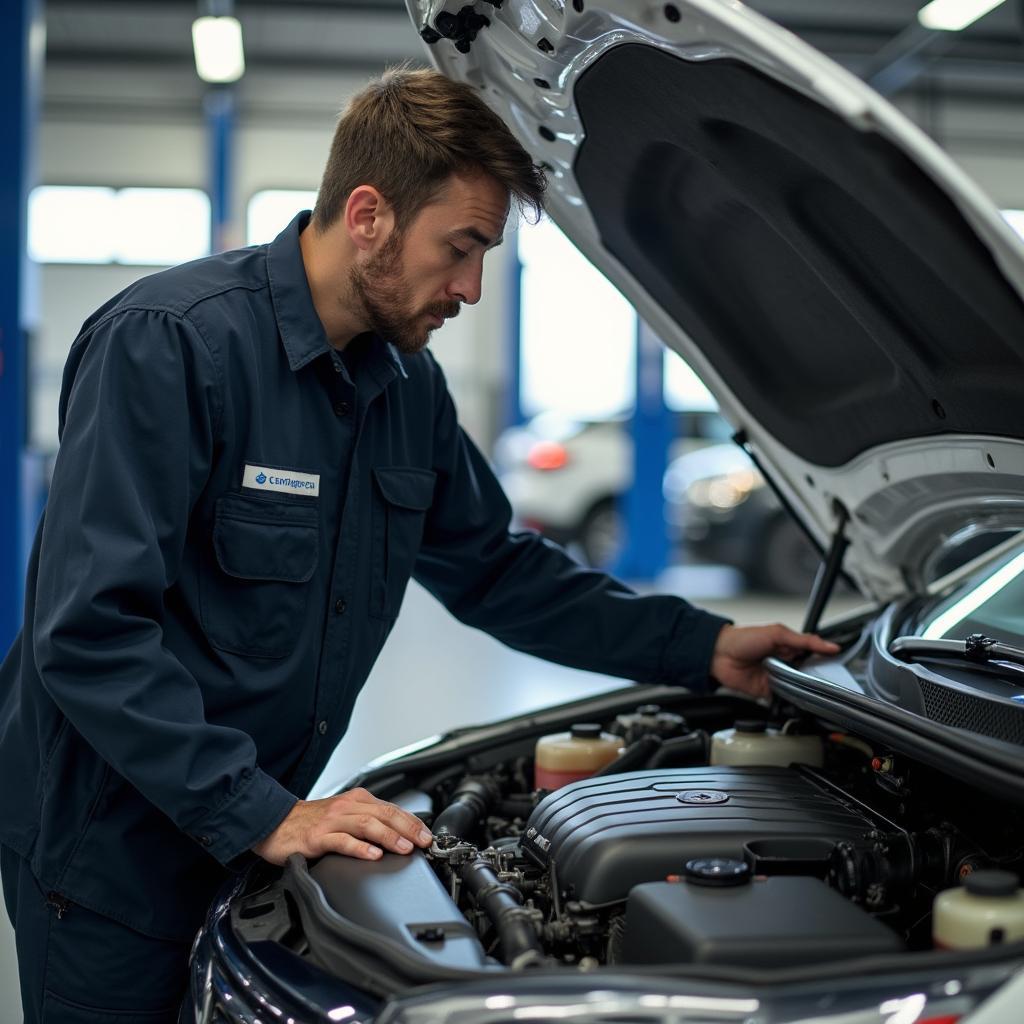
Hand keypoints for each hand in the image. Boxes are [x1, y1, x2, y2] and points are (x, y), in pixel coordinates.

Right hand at [253, 787, 432, 864]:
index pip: (391, 808)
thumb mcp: (344, 815)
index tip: (428, 835)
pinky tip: (373, 855)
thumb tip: (398, 834)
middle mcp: (347, 807)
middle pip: (384, 814)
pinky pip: (342, 841)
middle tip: (424, 841)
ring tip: (405, 847)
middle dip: (408, 827)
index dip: (412, 821)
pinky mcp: (317, 837)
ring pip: (367, 825)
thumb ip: (368, 821)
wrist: (276, 823)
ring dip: (389, 836)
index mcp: (357, 800)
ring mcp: (332, 821)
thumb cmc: (312, 822)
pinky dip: (360, 848)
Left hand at [709, 623, 839, 700]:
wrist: (719, 654)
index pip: (814, 656)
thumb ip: (804, 640)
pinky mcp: (768, 692)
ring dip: (803, 689)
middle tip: (827, 681)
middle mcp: (786, 664)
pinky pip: (783, 699)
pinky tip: (795, 699)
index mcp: (789, 648)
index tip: (840, 666)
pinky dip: (789, 700)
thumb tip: (829, 645)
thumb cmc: (744, 638)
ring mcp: (778, 678)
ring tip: (810, 689)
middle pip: (808, 674)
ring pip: (798, 688)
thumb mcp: (777, 633)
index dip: (826, 661)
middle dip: (816, 678)